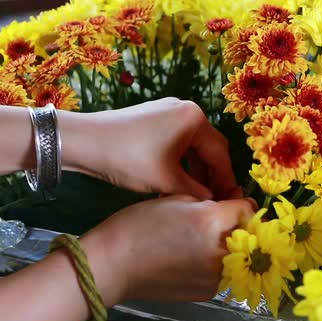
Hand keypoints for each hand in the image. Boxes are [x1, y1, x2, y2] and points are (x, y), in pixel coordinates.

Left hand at [61, 98, 239, 199]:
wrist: (84, 141)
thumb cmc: (129, 159)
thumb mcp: (167, 180)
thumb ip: (197, 192)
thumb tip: (214, 201)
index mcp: (195, 119)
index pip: (220, 154)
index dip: (226, 180)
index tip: (229, 201)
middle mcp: (186, 109)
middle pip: (209, 147)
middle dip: (213, 174)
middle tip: (214, 198)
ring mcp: (169, 110)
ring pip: (193, 145)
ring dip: (197, 169)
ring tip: (195, 193)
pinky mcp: (154, 116)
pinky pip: (178, 140)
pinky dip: (182, 160)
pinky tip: (178, 179)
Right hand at [83, 195, 255, 303]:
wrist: (114, 264)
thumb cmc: (140, 225)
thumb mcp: (178, 199)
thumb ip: (212, 201)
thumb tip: (236, 205)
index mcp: (211, 221)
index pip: (248, 209)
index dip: (241, 202)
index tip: (233, 202)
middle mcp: (219, 251)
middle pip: (247, 234)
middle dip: (236, 225)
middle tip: (216, 220)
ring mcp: (215, 275)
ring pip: (236, 254)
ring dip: (225, 245)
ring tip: (198, 240)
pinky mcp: (207, 291)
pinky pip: (221, 271)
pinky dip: (213, 263)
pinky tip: (190, 257)